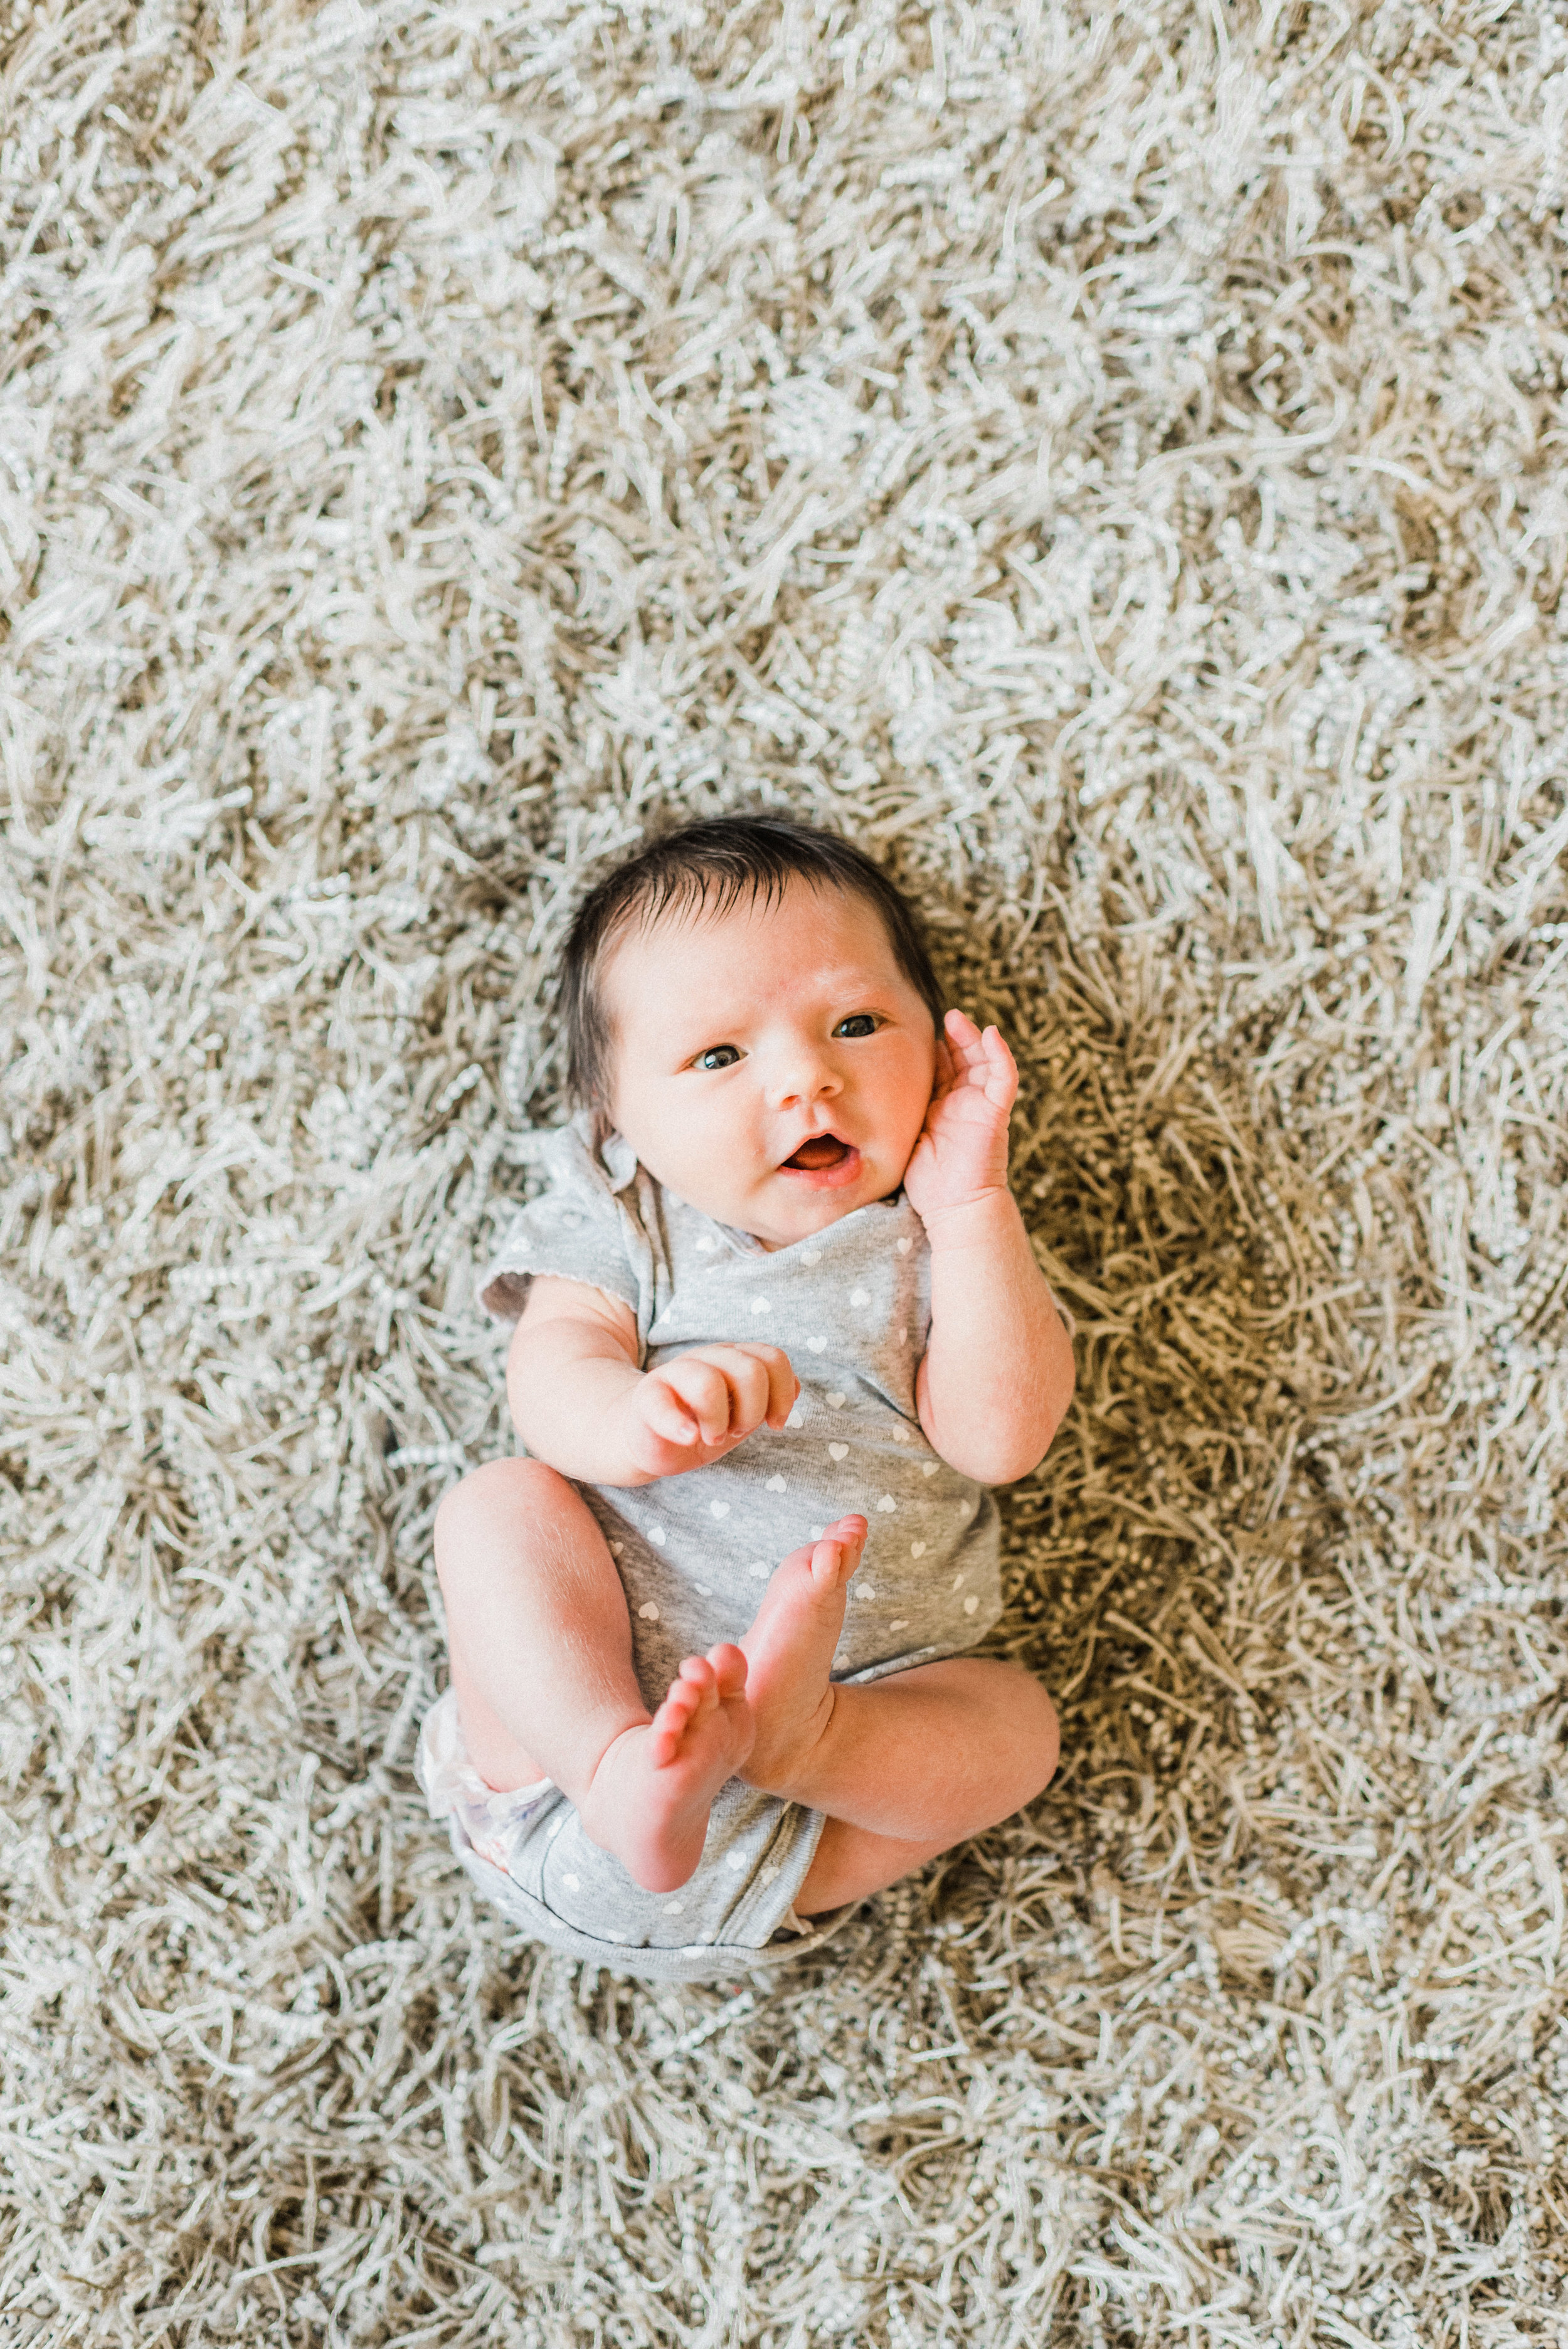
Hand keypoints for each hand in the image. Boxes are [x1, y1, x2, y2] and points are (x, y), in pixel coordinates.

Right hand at [618, 1345, 798, 1479]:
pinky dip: (680, 1425)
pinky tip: (688, 1438)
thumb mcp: (742, 1411)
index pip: (773, 1359)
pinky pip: (663, 1404)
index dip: (782, 1395)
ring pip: (709, 1382)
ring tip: (711, 1437)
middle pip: (750, 1370)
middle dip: (752, 1411)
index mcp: (734, 1358)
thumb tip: (796, 1388)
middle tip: (736, 1431)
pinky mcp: (646, 1397)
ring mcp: (674, 1373)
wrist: (648, 1437)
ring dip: (718, 1421)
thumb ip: (770, 1395)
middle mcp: (707, 1358)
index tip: (774, 1424)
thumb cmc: (701, 1422)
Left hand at [902, 1011, 1018, 1228]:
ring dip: (973, 1038)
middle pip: (961, 1059)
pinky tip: (992, 1034)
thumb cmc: (927, 1183)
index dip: (930, 1048)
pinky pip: (1004, 1078)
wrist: (953, 1208)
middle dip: (951, 1036)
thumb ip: (897, 1115)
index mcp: (941, 1108)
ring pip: (982, 1062)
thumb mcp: (904, 1137)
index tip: (908, 1029)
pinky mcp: (996, 1113)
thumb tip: (859, 1099)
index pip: (939, 1068)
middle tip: (938, 1016)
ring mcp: (980, 1106)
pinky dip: (1001, 1054)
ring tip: (955, 1019)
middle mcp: (963, 1103)